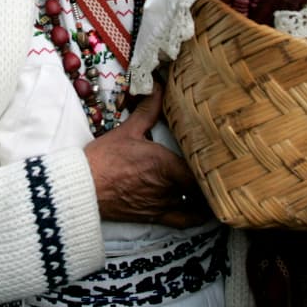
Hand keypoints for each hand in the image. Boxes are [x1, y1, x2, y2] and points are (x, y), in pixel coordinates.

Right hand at [84, 84, 210, 228]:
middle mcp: (169, 186)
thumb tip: (158, 85)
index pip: (203, 167)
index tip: (223, 155)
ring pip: (197, 201)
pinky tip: (207, 211)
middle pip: (203, 184)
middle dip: (212, 176)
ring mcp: (164, 203)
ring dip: (205, 193)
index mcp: (166, 164)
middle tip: (222, 167)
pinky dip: (198, 217)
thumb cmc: (104, 159)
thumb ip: (148, 110)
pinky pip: (185, 221)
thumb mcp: (128, 130)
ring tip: (217, 184)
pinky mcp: (155, 216)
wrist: (83, 189)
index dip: (216, 162)